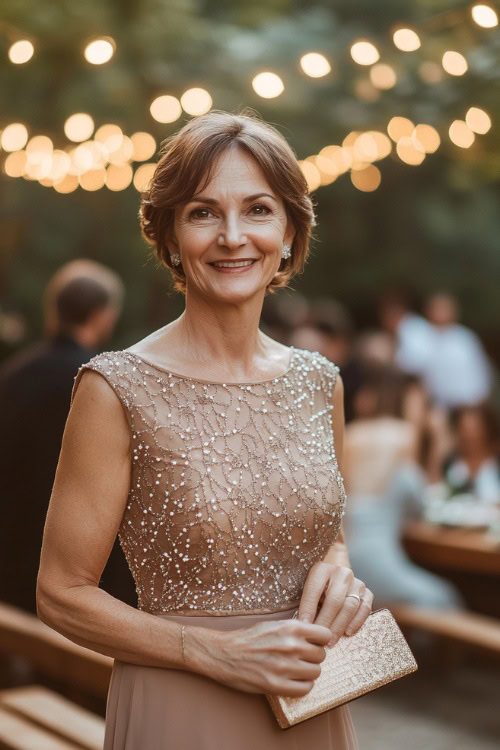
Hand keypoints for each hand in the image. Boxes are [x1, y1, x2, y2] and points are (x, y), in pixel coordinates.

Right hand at [187, 617, 331, 696]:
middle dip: (313, 658)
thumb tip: (317, 637)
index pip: (325, 635)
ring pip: (315, 673)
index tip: (314, 644)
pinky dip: (302, 686)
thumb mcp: (274, 625)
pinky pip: (305, 689)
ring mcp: (284, 666)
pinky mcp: (276, 685)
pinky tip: (292, 681)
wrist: (224, 653)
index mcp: (291, 628)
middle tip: (302, 659)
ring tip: (296, 670)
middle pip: (321, 655)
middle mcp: (290, 645)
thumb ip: (296, 630)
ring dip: (308, 673)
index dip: (321, 641)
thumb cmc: (249, 638)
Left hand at [298, 562, 372, 646]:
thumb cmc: (319, 584)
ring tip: (330, 641)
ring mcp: (357, 583)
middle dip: (325, 622)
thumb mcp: (309, 585)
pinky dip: (356, 622)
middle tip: (319, 638)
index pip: (314, 590)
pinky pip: (365, 608)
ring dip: (340, 626)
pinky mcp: (367, 592)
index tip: (304, 626)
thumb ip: (306, 601)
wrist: (338, 570)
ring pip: (350, 606)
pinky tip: (347, 633)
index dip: (308, 609)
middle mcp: (342, 573)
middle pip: (334, 600)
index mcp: (322, 569)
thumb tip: (302, 624)